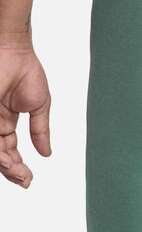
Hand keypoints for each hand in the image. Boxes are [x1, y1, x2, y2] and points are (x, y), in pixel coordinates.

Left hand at [0, 37, 50, 188]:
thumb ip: (40, 131)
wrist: (12, 51)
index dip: (17, 166)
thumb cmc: (26, 71)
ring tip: (19, 173)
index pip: (8, 151)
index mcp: (4, 122)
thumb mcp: (39, 106)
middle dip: (11, 171)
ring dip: (5, 165)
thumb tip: (47, 153)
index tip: (28, 178)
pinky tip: (9, 161)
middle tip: (24, 180)